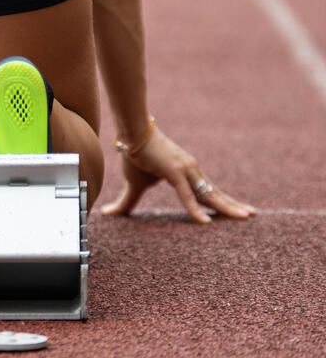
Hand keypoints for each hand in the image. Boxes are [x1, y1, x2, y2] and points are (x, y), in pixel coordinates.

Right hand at [101, 126, 255, 223]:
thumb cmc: (134, 157)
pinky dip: (195, 209)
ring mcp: (185, 170)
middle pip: (214, 192)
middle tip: (251, 215)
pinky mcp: (174, 172)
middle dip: (233, 205)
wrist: (129, 136)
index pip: (206, 190)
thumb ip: (127, 202)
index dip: (222, 201)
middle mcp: (190, 170)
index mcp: (186, 173)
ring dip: (226, 207)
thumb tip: (107, 213)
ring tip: (245, 217)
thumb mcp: (134, 186)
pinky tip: (205, 222)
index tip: (238, 210)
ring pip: (208, 194)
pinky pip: (187, 195)